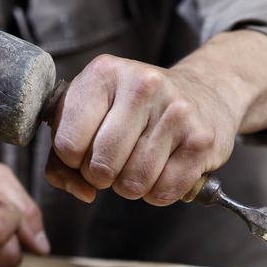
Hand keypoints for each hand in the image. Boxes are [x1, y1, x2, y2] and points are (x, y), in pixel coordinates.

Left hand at [45, 30, 266, 204]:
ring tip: (138, 166)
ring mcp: (176, 111)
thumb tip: (81, 191)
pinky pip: (165, 191)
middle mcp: (142, 86)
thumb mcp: (91, 114)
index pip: (67, 144)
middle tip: (113, 164)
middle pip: (101, 166)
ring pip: (133, 182)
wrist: (203, 92)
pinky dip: (158, 193)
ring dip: (130, 186)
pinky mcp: (201, 139)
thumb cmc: (134, 109)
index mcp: (104, 73)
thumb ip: (62, 158)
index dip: (72, 162)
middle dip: (101, 177)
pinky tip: (162, 171)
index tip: (86, 152)